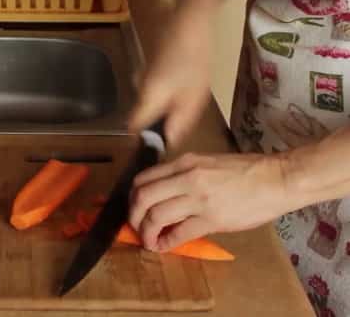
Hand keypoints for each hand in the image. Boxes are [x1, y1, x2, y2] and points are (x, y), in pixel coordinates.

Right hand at [128, 14, 211, 147]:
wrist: (190, 22)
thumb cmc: (193, 60)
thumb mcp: (194, 97)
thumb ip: (180, 121)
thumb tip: (170, 142)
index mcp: (148, 99)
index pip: (133, 127)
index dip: (143, 138)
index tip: (156, 144)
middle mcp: (139, 88)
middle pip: (143, 114)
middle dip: (159, 121)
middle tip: (181, 122)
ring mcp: (143, 76)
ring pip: (150, 100)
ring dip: (165, 105)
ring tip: (188, 100)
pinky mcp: (151, 66)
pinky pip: (156, 88)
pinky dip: (168, 91)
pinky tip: (186, 82)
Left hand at [128, 152, 289, 251]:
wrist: (277, 179)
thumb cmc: (246, 171)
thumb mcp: (207, 163)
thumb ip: (183, 175)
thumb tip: (163, 193)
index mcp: (184, 163)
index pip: (143, 179)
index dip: (132, 198)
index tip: (135, 209)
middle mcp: (187, 178)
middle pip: (143, 197)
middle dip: (133, 216)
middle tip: (136, 228)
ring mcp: (199, 199)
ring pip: (156, 216)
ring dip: (147, 232)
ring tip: (149, 241)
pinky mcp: (213, 219)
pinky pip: (179, 233)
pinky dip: (167, 242)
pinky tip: (165, 246)